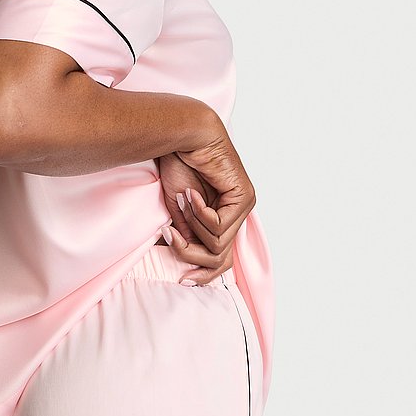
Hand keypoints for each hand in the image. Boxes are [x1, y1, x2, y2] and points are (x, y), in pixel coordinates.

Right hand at [156, 129, 255, 284]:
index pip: (222, 260)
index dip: (204, 273)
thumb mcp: (178, 211)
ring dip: (191, 226)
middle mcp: (238, 213)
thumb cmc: (177, 165)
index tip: (183, 279)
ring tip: (181, 201)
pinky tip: (190, 194)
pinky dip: (199, 213)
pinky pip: (218, 227)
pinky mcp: (244, 196)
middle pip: (220, 258)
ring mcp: (244, 205)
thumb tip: (185, 265)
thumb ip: (186, 236)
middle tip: (171, 233)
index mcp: (224, 217)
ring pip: (217, 245)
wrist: (182, 135)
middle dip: (190, 253)